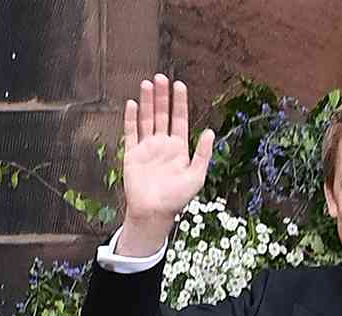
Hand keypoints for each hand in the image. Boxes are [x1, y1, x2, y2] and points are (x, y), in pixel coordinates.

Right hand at [118, 74, 215, 253]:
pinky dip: (132, 118)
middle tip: (161, 77)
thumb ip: (203, 154)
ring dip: (148, 102)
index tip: (180, 86)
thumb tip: (210, 132)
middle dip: (162, 96)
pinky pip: (131, 132)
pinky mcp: (132, 153)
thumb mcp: (196, 176)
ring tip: (147, 84)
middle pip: (162, 115)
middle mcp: (163, 145)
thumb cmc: (177, 198)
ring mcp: (147, 147)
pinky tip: (133, 104)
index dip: (180, 103)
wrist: (154, 212)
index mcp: (179, 149)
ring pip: (147, 119)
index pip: (180, 120)